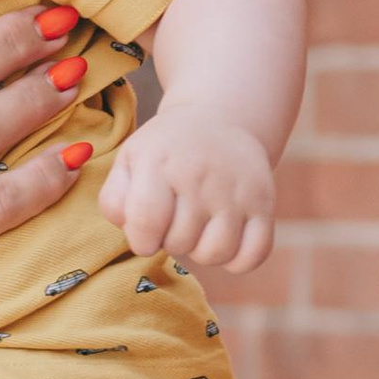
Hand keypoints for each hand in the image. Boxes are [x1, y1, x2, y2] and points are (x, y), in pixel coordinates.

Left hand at [99, 108, 277, 273]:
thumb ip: (115, 200)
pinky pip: (253, 255)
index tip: (145, 233)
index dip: (141, 240)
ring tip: (198, 227)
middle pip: (179, 243)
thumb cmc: (165, 151)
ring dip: (202, 251)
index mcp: (159, 163)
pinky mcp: (264, 202)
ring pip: (216, 254)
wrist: (219, 118)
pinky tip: (226, 238)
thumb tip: (133, 232)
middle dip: (170, 240)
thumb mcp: (130, 161)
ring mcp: (235, 190)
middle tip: (175, 218)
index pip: (146, 224)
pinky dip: (238, 260)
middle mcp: (199, 175)